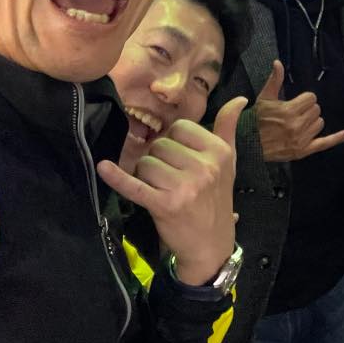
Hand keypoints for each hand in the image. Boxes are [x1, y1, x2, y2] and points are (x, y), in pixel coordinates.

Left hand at [96, 96, 244, 285]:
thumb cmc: (217, 199)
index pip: (180, 128)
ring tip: (160, 189)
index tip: (180, 158)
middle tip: (170, 178)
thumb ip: (228, 127)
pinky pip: (134, 186)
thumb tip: (239, 98)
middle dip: (159, 159)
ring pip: (146, 163)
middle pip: (160, 145)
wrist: (211, 244)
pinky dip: (117, 177)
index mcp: (219, 152)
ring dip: (146, 175)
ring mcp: (184, 187)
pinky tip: (104, 167)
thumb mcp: (229, 162)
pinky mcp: (164, 205)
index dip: (175, 141)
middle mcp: (204, 167)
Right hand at [254, 60, 343, 161]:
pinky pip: (324, 143)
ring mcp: (301, 139)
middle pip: (316, 110)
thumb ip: (274, 80)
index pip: (311, 98)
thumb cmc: (258, 120)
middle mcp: (296, 125)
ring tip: (298, 124)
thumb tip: (278, 63)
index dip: (304, 99)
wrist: (250, 143)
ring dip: (312, 122)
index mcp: (289, 111)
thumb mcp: (265, 98)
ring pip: (320, 123)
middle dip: (307, 110)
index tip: (296, 103)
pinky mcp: (303, 150)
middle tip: (295, 114)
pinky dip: (337, 138)